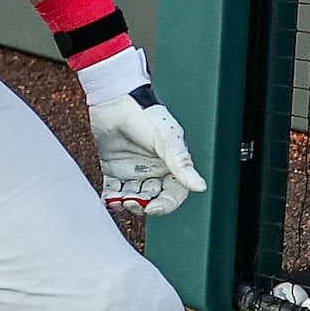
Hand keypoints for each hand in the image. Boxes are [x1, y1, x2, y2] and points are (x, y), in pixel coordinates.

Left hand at [89, 73, 207, 217]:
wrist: (114, 101)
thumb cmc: (144, 115)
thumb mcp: (167, 139)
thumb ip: (181, 164)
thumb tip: (199, 186)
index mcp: (170, 165)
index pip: (173, 194)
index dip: (164, 205)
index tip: (153, 208)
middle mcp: (153, 170)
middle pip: (152, 199)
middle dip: (143, 205)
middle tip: (132, 201)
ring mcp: (133, 171)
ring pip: (133, 198)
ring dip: (126, 204)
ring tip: (120, 200)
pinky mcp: (114, 169)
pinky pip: (113, 191)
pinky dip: (111, 200)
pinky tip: (110, 199)